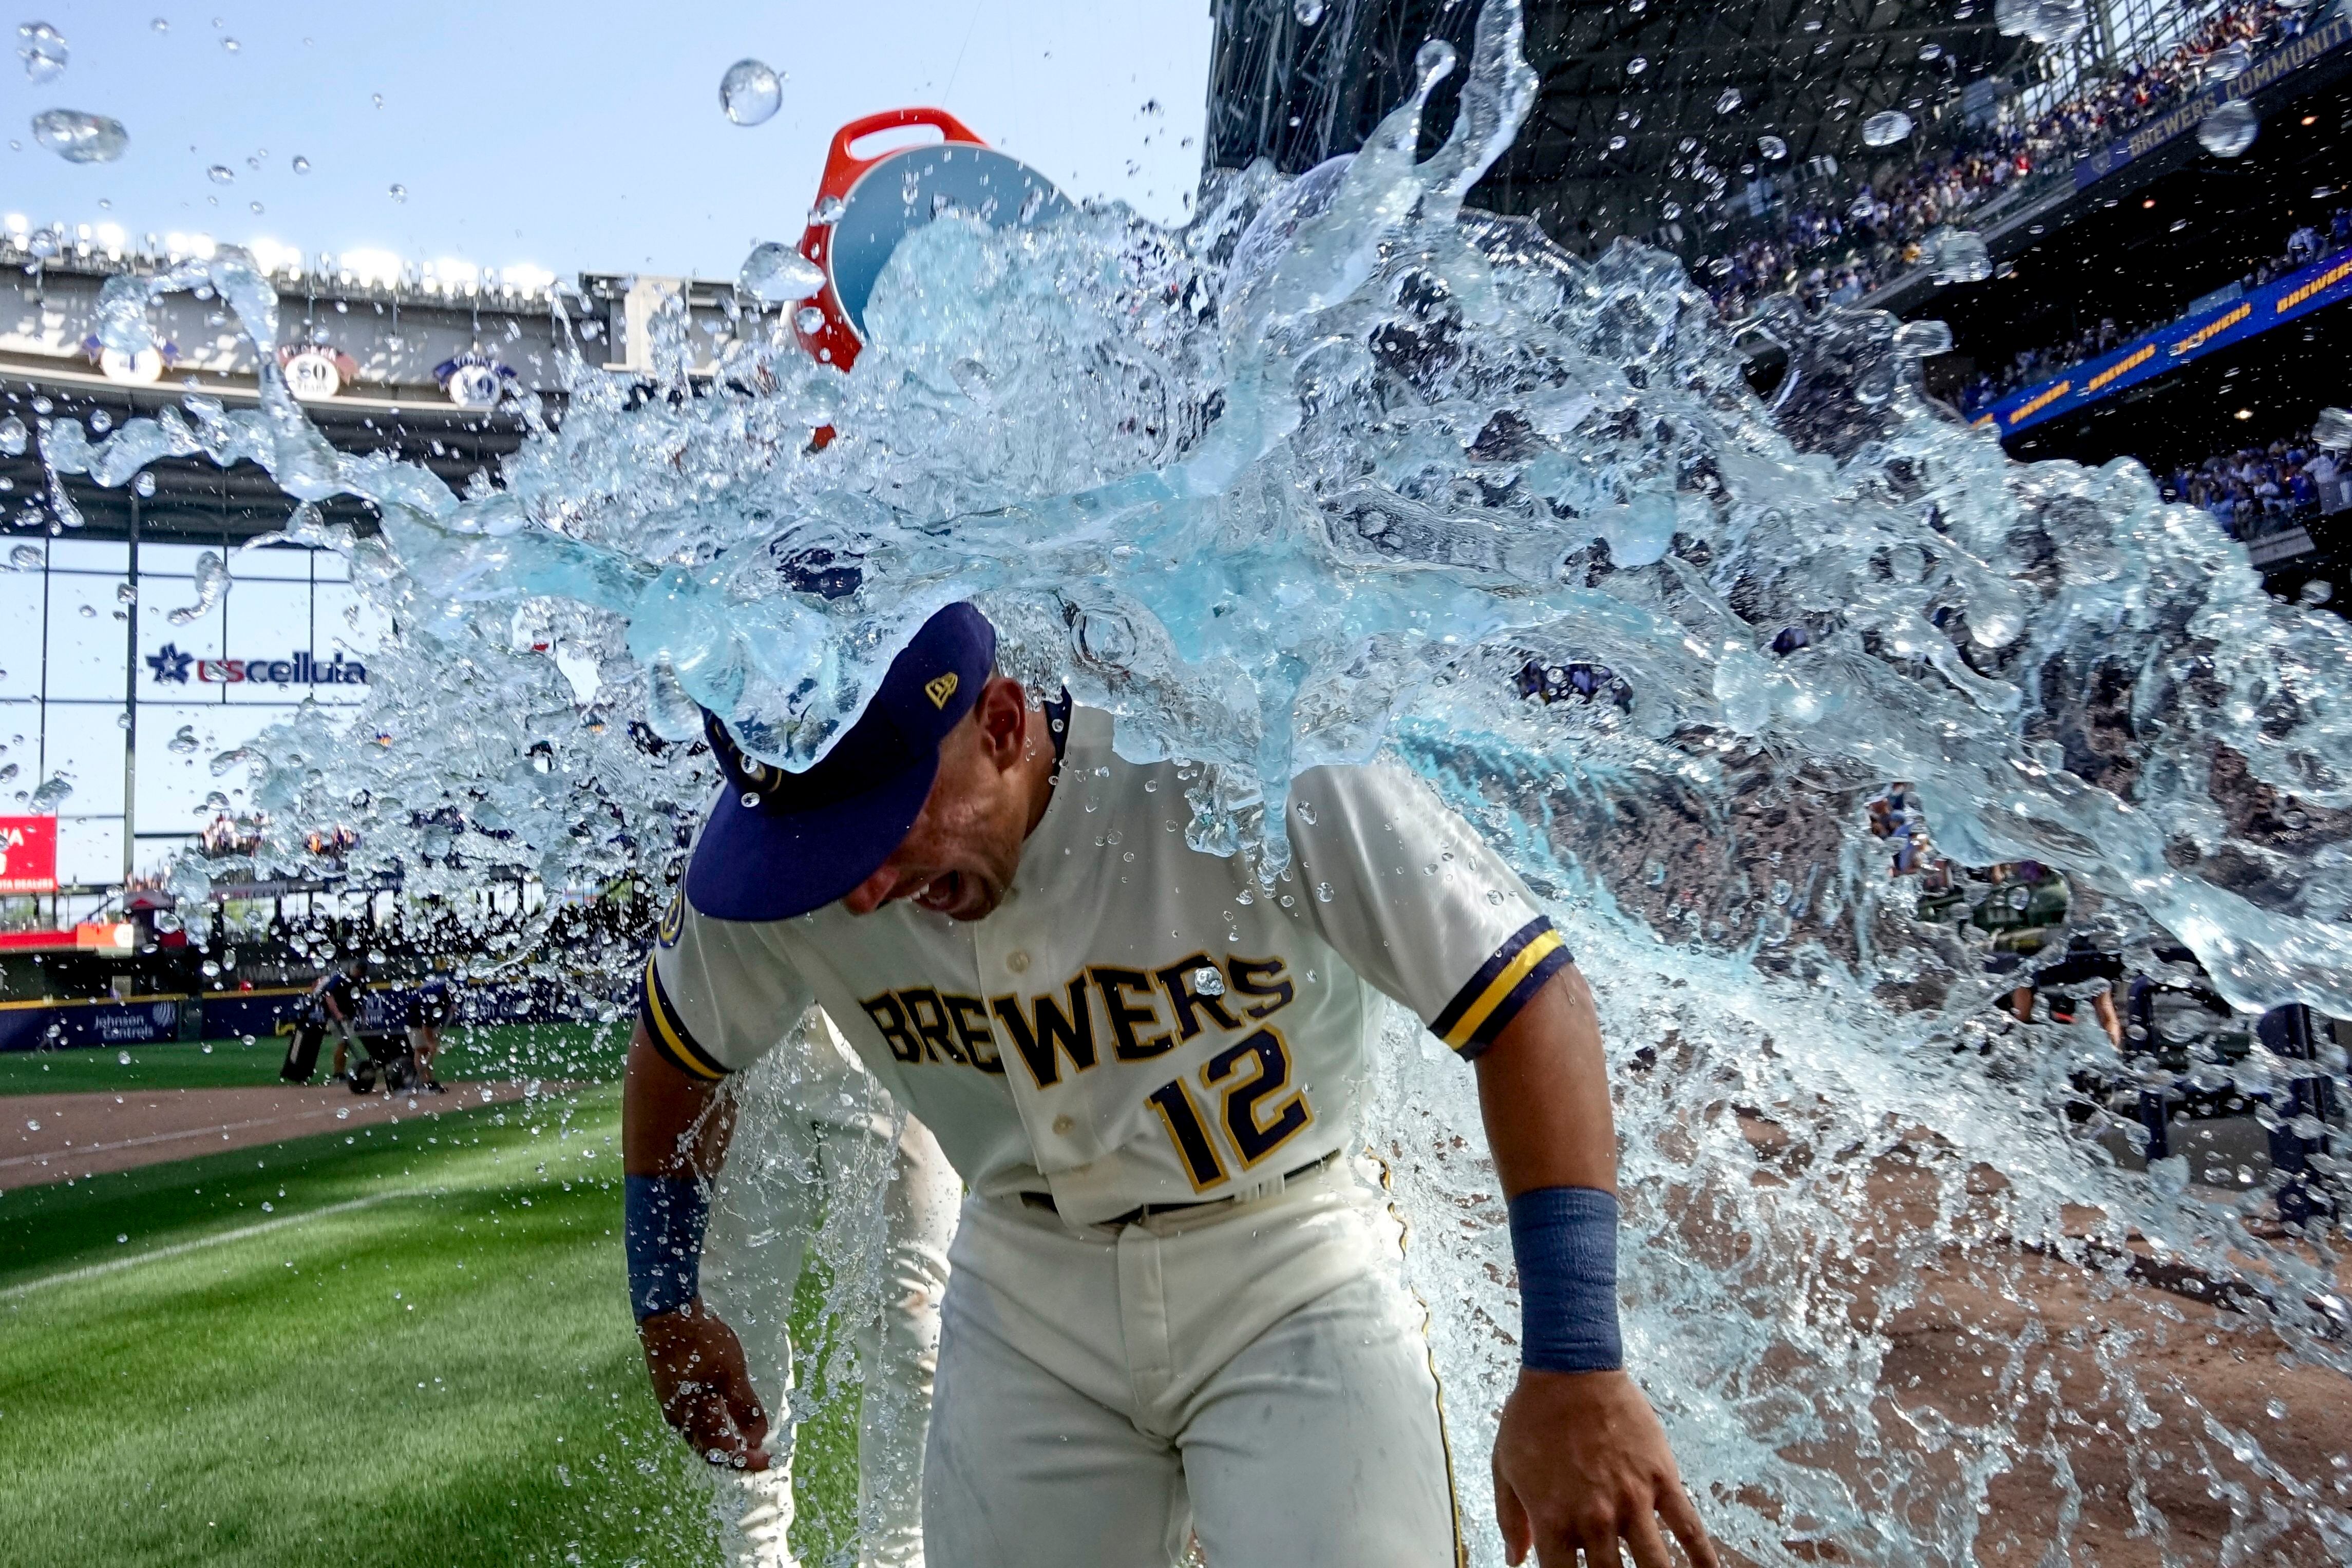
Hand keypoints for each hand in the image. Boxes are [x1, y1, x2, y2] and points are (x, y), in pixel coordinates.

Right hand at [638, 1298, 770, 1470]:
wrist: (667, 1316)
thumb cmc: (700, 1344)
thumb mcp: (730, 1374)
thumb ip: (743, 1407)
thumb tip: (757, 1438)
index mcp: (694, 1420)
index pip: (722, 1455)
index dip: (747, 1462)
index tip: (771, 1460)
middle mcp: (680, 1420)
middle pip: (710, 1451)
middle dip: (736, 1456)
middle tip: (760, 1453)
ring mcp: (673, 1406)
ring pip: (701, 1436)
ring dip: (725, 1442)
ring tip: (747, 1438)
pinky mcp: (671, 1393)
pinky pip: (695, 1420)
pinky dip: (715, 1426)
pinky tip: (725, 1415)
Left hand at [1492, 1368, 1714, 1567]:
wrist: (1569, 1369)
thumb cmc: (1532, 1417)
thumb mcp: (1505, 1467)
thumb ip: (1510, 1519)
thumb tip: (1514, 1560)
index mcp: (1553, 1519)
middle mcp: (1595, 1518)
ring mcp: (1633, 1500)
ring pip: (1656, 1565)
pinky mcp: (1662, 1479)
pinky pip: (1690, 1527)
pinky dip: (1704, 1557)